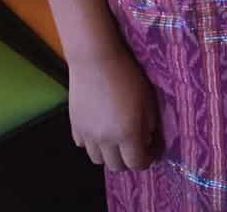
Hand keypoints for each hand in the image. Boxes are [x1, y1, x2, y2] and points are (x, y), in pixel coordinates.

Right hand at [68, 47, 157, 171]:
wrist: (96, 60)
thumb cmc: (128, 75)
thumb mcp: (147, 98)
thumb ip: (149, 123)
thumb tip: (147, 138)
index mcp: (127, 134)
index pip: (136, 163)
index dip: (147, 160)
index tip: (152, 152)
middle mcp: (106, 140)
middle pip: (116, 166)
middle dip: (128, 160)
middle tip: (135, 147)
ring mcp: (87, 135)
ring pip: (97, 159)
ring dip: (109, 154)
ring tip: (116, 139)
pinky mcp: (74, 126)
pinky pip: (83, 145)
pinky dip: (93, 143)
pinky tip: (99, 128)